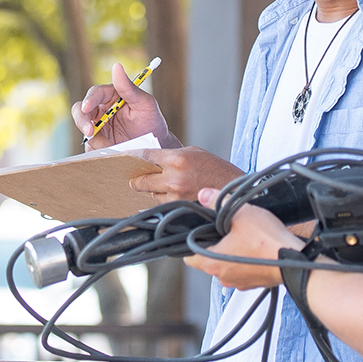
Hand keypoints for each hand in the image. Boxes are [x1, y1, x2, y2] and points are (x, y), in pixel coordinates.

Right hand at [74, 61, 170, 148]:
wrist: (156, 148)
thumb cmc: (152, 122)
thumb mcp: (145, 104)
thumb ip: (129, 87)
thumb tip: (116, 66)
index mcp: (111, 96)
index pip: (94, 94)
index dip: (88, 100)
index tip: (87, 108)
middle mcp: (101, 111)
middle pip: (80, 110)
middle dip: (82, 121)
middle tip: (89, 132)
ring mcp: (97, 128)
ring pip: (83, 130)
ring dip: (94, 139)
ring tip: (112, 147)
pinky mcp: (97, 144)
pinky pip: (90, 147)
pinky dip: (96, 150)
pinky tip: (109, 152)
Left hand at [127, 147, 242, 202]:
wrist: (235, 191)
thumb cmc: (217, 169)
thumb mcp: (195, 152)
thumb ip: (172, 155)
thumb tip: (151, 159)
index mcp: (177, 159)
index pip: (145, 155)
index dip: (134, 157)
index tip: (127, 158)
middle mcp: (173, 178)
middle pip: (142, 180)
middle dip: (137, 179)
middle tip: (134, 179)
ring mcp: (176, 196)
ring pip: (152, 194)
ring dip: (155, 190)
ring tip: (168, 186)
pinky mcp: (179, 208)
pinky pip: (163, 203)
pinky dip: (165, 199)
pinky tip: (176, 194)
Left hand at [182, 189, 295, 290]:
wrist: (296, 262)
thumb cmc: (268, 242)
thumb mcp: (241, 213)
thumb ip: (219, 202)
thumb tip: (204, 195)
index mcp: (212, 262)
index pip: (188, 257)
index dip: (191, 243)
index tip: (199, 232)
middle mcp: (222, 277)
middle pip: (208, 260)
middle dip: (215, 244)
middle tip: (225, 229)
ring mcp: (239, 283)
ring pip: (227, 265)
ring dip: (232, 252)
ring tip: (244, 236)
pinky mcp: (254, 283)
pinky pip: (244, 270)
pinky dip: (246, 260)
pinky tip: (256, 246)